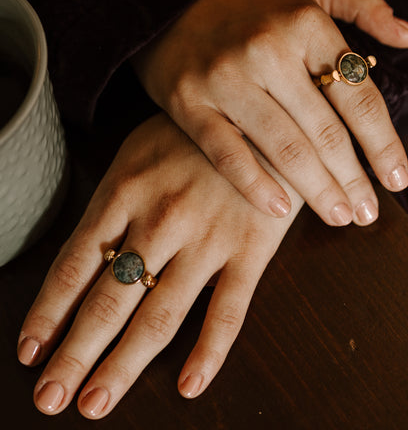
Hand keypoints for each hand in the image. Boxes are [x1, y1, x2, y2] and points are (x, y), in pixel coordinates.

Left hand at [17, 113, 302, 418]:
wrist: (263, 120)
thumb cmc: (194, 136)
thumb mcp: (139, 152)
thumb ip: (113, 203)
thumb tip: (90, 259)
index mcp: (126, 191)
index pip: (75, 265)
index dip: (49, 313)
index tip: (31, 351)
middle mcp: (160, 221)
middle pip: (109, 301)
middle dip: (76, 354)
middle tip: (51, 398)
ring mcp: (207, 239)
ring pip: (160, 315)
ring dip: (124, 365)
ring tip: (96, 403)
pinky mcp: (250, 250)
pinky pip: (228, 311)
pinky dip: (209, 351)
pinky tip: (190, 384)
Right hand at [132, 0, 407, 226]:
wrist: (166, 5)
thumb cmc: (244, 1)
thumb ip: (362, 3)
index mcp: (305, 23)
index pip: (358, 96)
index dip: (383, 144)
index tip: (396, 180)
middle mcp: (267, 51)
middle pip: (325, 131)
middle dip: (353, 179)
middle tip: (366, 213)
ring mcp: (226, 80)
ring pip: (283, 148)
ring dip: (317, 191)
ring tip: (338, 216)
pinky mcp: (190, 104)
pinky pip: (228, 153)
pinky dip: (255, 184)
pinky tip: (280, 209)